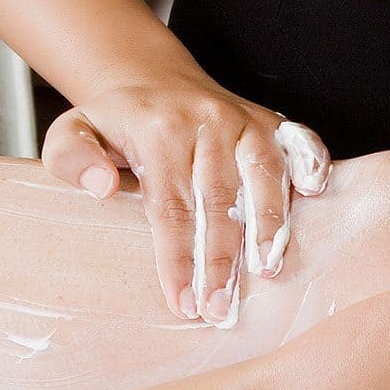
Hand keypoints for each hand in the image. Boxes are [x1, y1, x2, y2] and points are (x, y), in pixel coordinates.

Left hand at [40, 75, 332, 323]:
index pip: (171, 206)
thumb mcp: (73, 132)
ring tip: (269, 271)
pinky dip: (313, 165)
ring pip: (263, 175)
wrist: (151, 80)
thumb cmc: (114, 123)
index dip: (178, 259)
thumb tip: (102, 189)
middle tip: (220, 308)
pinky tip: (317, 196)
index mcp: (160, 130)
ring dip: (270, 225)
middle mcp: (207, 122)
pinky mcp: (271, 121)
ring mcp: (244, 120)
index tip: (182, 303)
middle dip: (221, 261)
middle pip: (218, 200)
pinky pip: (300, 141)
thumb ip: (73, 158)